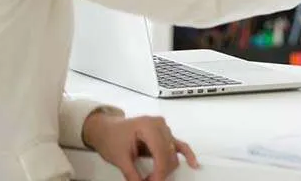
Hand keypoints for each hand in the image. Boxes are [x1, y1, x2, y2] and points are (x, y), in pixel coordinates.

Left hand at [82, 111, 199, 180]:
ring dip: (165, 169)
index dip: (159, 173)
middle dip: (161, 173)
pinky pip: (179, 145)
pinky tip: (193, 164)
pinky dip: (186, 155)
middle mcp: (160, 125)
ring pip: (173, 154)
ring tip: (151, 178)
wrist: (107, 128)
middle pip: (169, 155)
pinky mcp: (165, 134)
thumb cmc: (111, 139)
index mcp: (148, 126)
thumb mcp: (120, 158)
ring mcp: (164, 128)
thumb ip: (132, 175)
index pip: (161, 154)